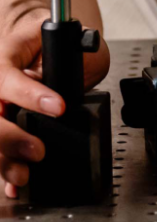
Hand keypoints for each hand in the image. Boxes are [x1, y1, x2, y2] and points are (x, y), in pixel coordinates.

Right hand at [0, 10, 109, 197]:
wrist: (40, 48)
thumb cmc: (52, 44)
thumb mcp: (72, 38)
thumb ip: (81, 49)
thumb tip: (84, 62)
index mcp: (6, 56)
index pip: (7, 76)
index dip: (29, 94)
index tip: (58, 107)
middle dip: (10, 138)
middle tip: (37, 150)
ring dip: (5, 159)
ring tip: (24, 174)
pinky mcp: (3, 129)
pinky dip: (4, 171)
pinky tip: (14, 184)